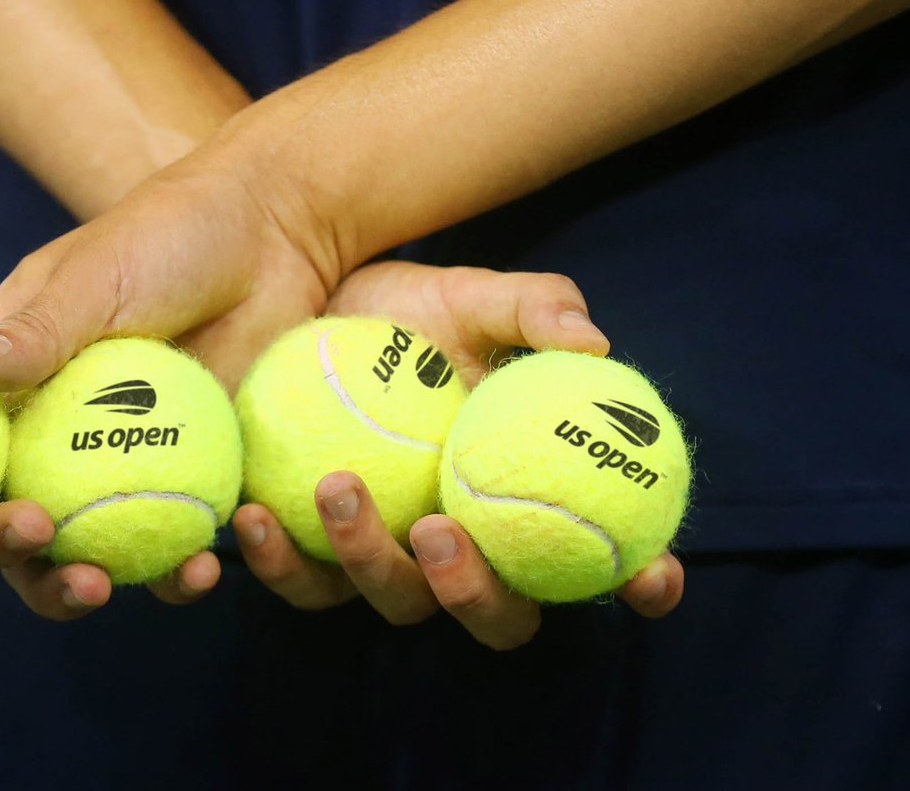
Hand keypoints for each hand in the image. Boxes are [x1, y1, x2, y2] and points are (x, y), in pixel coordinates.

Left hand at [231, 260, 684, 649]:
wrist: (308, 302)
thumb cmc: (409, 308)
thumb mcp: (472, 293)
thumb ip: (536, 310)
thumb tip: (594, 344)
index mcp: (529, 494)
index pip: (610, 557)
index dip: (643, 581)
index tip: (652, 571)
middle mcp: (470, 544)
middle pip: (500, 616)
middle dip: (480, 596)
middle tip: (445, 531)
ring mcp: (393, 559)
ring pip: (398, 603)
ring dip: (372, 563)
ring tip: (338, 488)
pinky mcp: (314, 558)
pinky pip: (304, 583)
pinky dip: (282, 563)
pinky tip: (257, 515)